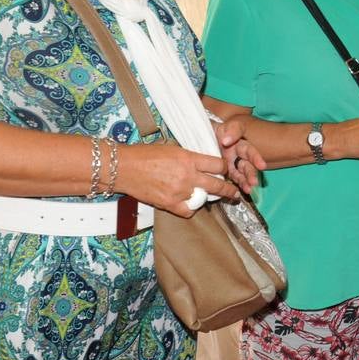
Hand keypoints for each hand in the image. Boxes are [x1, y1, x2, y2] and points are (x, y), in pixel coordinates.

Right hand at [115, 142, 235, 217]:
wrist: (124, 167)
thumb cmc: (145, 154)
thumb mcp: (172, 148)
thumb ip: (189, 157)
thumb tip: (203, 162)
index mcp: (189, 159)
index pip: (218, 165)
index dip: (223, 168)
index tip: (224, 171)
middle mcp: (187, 176)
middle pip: (217, 185)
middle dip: (228, 190)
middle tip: (234, 194)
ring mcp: (179, 192)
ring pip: (204, 199)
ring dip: (207, 198)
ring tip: (210, 199)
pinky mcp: (169, 204)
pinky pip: (188, 211)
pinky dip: (190, 209)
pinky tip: (189, 204)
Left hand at [213, 117, 266, 194]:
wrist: (207, 134)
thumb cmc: (220, 128)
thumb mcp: (228, 125)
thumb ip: (232, 130)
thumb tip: (227, 140)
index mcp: (241, 144)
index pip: (250, 151)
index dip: (256, 158)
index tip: (262, 166)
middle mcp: (239, 155)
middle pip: (248, 165)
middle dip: (252, 174)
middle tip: (254, 182)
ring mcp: (234, 164)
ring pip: (242, 173)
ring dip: (246, 181)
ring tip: (248, 189)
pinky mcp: (228, 171)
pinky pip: (235, 178)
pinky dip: (238, 185)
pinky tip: (241, 191)